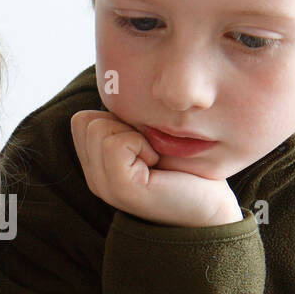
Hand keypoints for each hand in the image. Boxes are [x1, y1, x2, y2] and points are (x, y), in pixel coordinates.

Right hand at [70, 109, 243, 226]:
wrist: (212, 209)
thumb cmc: (188, 169)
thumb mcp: (149, 135)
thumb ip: (125, 119)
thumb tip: (116, 84)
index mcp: (97, 166)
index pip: (82, 120)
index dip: (117, 118)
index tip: (146, 140)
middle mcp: (94, 178)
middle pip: (85, 121)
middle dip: (123, 124)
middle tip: (152, 150)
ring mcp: (104, 186)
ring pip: (98, 128)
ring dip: (134, 134)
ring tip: (156, 158)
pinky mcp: (120, 189)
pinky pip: (115, 143)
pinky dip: (142, 144)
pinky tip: (158, 165)